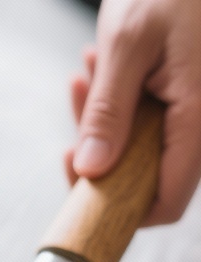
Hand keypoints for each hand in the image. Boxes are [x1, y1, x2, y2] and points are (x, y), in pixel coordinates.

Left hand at [67, 0, 200, 224]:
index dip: (123, 211)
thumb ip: (108, 111)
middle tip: (78, 102)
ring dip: (106, 120)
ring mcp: (195, 112)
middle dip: (104, 151)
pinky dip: (121, 101)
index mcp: (198, 118)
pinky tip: (99, 66)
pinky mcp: (185, 98)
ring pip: (143, 146)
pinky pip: (149, 119)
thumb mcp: (127, 44)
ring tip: (86, 74)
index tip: (85, 189)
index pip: (167, 202)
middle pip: (148, 177)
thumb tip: (90, 170)